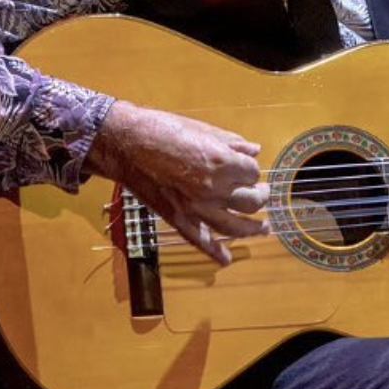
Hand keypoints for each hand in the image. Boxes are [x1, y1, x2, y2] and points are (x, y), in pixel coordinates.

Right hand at [84, 100, 270, 264]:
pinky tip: (227, 259)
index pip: (253, 173)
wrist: (125, 143)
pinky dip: (216, 253)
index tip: (247, 166)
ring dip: (253, 229)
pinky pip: (201, 241)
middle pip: (252, 201)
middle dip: (261, 197)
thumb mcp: (203, 129)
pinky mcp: (178, 219)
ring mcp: (196, 208)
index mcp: (222, 163)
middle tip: (262, 193)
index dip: (251, 169)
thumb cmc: (163, 129)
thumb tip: (255, 150)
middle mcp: (213, 189)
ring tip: (263, 228)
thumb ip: (233, 142)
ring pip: (236, 227)